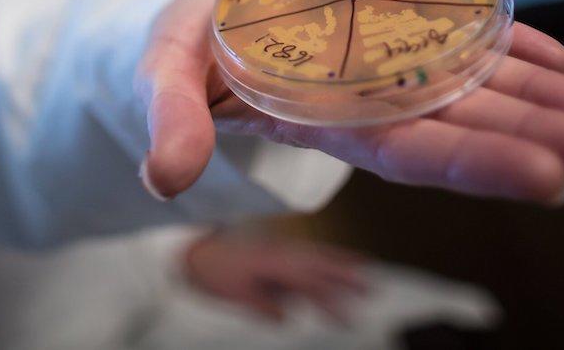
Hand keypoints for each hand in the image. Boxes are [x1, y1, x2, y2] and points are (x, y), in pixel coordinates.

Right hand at [137, 0, 563, 204]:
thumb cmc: (179, 53)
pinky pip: (460, 39)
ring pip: (480, 86)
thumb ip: (172, 121)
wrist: (192, 20)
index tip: (551, 180)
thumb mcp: (164, 77)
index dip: (477, 164)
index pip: (411, 150)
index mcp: (323, 117)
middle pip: (469, 125)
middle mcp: (369, 97)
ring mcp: (385, 64)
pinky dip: (515, 48)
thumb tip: (165, 176)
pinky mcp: (391, 29)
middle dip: (548, 143)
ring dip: (552, 104)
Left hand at [181, 230, 368, 322]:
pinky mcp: (274, 248)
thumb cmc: (212, 271)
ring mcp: (278, 247)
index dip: (332, 300)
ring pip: (316, 254)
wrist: (191, 246)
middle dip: (347, 275)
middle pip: (320, 263)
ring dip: (340, 262)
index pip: (311, 284)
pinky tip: (332, 262)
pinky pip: (305, 252)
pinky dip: (324, 256)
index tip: (350, 317)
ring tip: (364, 269)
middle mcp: (280, 251)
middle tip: (373, 286)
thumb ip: (264, 306)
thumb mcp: (236, 295)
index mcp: (274, 263)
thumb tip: (286, 317)